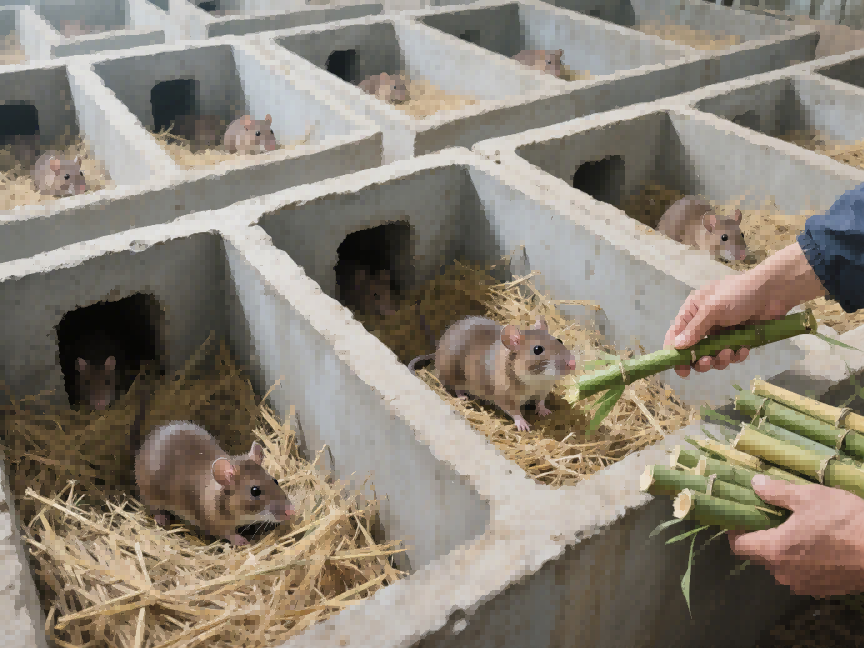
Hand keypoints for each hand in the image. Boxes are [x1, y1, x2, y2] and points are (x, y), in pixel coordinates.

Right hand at [664, 242, 826, 377]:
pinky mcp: (739, 338)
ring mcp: (722, 332)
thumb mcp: (712, 310)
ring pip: (713, 355)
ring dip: (721, 358)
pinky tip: (744, 349)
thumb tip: (676, 347)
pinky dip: (736, 355)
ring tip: (730, 353)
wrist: (774, 292)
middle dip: (701, 359)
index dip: (674, 352)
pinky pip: (732, 354)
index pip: (676, 334)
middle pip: (694, 350)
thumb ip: (694, 330)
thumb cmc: (738, 294)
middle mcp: (704, 323)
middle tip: (708, 362)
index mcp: (693, 311)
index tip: (679, 369)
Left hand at [728, 476, 863, 597]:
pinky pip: (802, 574)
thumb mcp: (809, 497)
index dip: (736, 530)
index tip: (744, 515)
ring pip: (781, 566)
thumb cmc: (844, 521)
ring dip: (784, 549)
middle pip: (759, 556)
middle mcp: (783, 573)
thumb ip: (776, 492)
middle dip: (762, 537)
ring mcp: (804, 585)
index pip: (738, 546)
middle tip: (773, 516)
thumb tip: (754, 484)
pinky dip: (803, 560)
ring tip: (798, 528)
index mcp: (773, 551)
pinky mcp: (824, 590)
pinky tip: (818, 544)